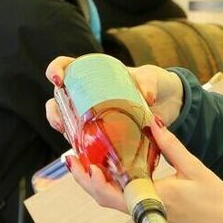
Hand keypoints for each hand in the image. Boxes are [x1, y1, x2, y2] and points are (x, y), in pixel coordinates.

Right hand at [44, 56, 184, 136]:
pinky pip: (84, 142)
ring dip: (63, 133)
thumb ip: (148, 83)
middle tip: (61, 122)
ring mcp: (92, 116)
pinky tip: (83, 156)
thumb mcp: (152, 78)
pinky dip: (81, 149)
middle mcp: (87, 95)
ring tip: (70, 140)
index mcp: (94, 73)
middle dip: (53, 112)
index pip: (65, 67)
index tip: (58, 79)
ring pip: (67, 124)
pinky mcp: (101, 135)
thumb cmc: (155, 83)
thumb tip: (147, 98)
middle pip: (58, 101)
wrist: (169, 104)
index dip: (55, 70)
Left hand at [64, 117, 222, 222]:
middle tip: (72, 159)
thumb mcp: (195, 167)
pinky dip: (113, 187)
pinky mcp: (151, 217)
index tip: (81, 161)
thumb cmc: (215, 201)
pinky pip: (125, 203)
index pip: (112, 194)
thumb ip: (171, 146)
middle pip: (104, 199)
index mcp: (154, 199)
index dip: (92, 179)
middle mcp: (146, 211)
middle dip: (85, 180)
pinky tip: (112, 170)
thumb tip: (152, 123)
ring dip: (97, 183)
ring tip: (87, 160)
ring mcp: (147, 217)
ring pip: (113, 202)